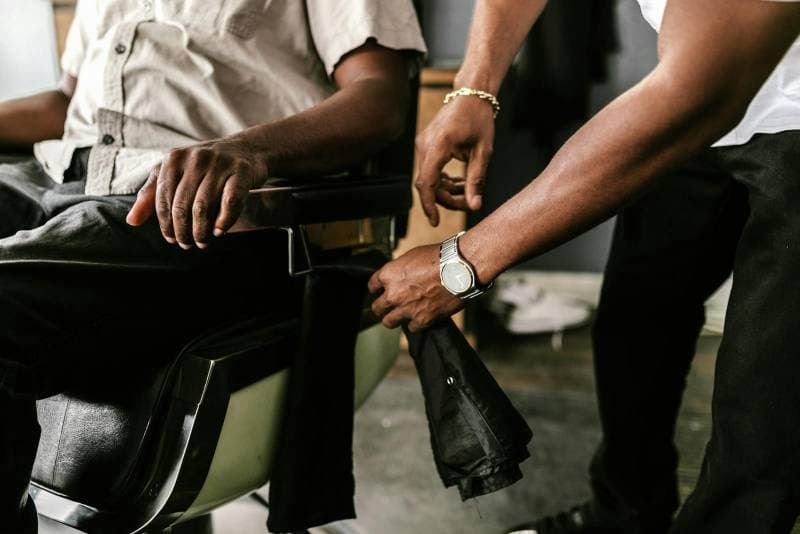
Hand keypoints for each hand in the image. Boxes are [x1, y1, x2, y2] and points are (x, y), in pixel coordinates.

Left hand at [126, 138, 267, 248]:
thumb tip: (131, 221)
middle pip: (182, 205)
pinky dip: (224, 221)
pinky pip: (230, 202)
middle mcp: (195, 158)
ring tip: (202, 241)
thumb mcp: (175, 172)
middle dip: (183, 231)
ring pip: (203, 207)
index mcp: (174, 159)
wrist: (246, 149)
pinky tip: (219, 231)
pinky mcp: (241, 172)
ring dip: (201, 231)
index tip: (171, 239)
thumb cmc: (206, 166)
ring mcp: (219, 164)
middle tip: (187, 244)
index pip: (163, 199)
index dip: (165, 224)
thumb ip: (152, 194)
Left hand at [369, 244, 464, 331]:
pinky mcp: (422, 320)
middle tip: (385, 308)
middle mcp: (393, 293)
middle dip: (381, 308)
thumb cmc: (439, 258)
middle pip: (377, 307)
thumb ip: (401, 270)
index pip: (372, 286)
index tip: (379, 292)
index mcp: (389, 274)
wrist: (458, 269)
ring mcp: (406, 308)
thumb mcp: (413, 256)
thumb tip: (400, 276)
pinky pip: (411, 328)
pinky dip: (414, 324)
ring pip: (388, 322)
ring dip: (392, 319)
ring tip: (397, 319)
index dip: (376, 289)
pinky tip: (418, 319)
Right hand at [414, 95, 494, 226]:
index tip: (435, 221)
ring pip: (429, 178)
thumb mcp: (483, 152)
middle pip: (428, 184)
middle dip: (446, 199)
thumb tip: (475, 206)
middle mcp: (425, 145)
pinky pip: (429, 169)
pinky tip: (459, 181)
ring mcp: (423, 144)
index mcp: (439, 145)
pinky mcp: (425, 145)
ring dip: (445, 190)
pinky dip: (442, 180)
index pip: (427, 182)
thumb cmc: (479, 119)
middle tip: (467, 203)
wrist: (471, 95)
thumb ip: (476, 181)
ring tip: (467, 190)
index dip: (429, 205)